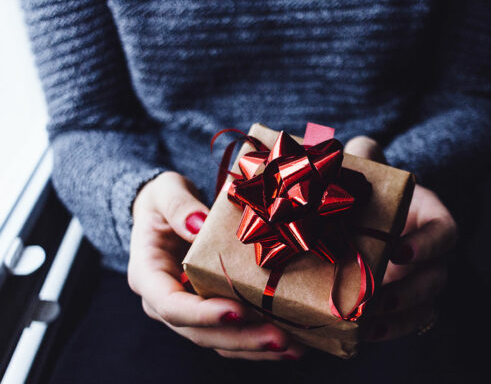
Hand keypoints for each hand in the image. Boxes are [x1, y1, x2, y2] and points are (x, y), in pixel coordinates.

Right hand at [128, 171, 304, 359]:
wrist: (166, 213)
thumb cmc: (163, 201)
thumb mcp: (165, 192)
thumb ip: (178, 206)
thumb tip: (198, 224)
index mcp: (148, 275)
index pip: (170, 305)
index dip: (203, 314)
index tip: (238, 311)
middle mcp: (164, 303)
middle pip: (200, 333)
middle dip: (242, 338)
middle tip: (279, 338)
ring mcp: (188, 311)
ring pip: (219, 341)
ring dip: (256, 347)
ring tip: (293, 347)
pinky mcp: (210, 312)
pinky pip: (233, 334)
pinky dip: (259, 341)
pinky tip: (291, 342)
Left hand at [344, 137, 456, 340]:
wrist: (367, 219)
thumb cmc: (373, 193)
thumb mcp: (371, 173)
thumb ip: (366, 157)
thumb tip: (353, 149)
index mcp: (431, 218)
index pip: (445, 233)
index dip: (427, 244)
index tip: (399, 252)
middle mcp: (433, 254)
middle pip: (437, 277)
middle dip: (410, 290)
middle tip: (378, 296)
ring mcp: (421, 281)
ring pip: (426, 306)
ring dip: (399, 317)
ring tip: (369, 322)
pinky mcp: (405, 302)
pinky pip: (408, 322)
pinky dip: (389, 330)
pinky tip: (364, 334)